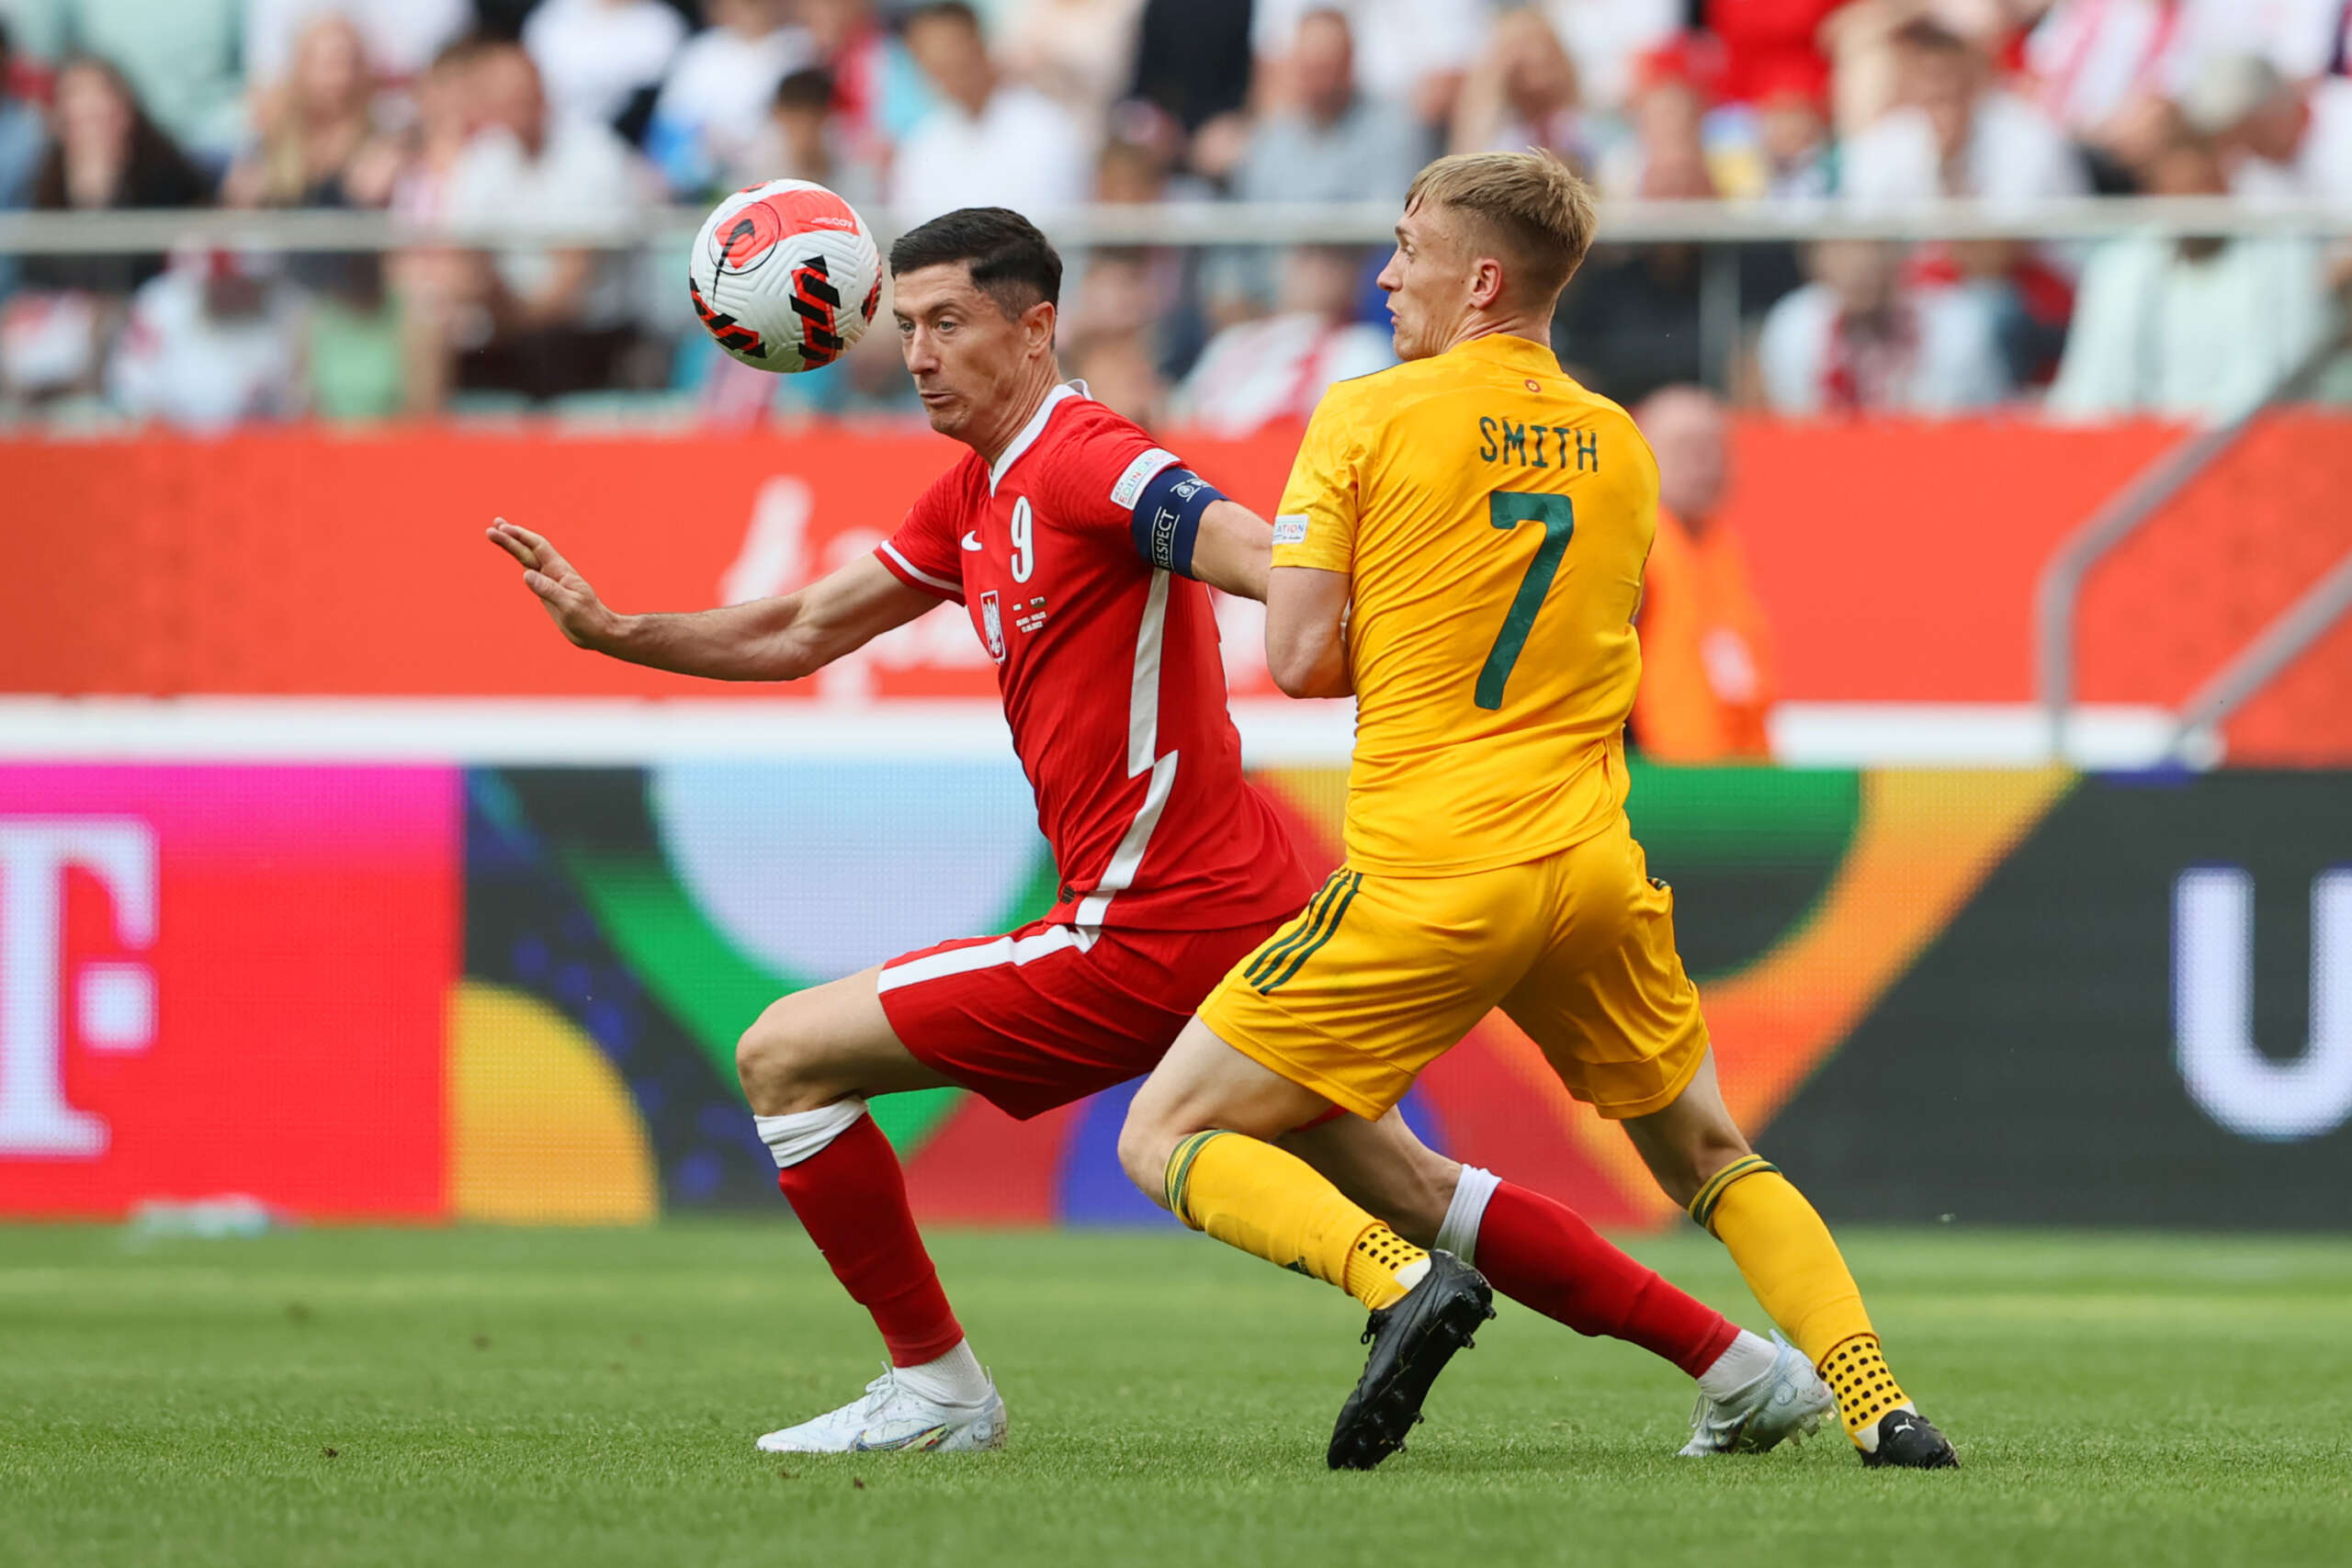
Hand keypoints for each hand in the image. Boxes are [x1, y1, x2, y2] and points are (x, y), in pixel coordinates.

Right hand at [485, 518, 619, 649]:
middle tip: (491, 528)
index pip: (538, 547)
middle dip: (510, 538)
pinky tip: (516, 556)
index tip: (503, 528)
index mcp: (560, 571)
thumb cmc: (589, 619)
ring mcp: (549, 581)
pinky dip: (521, 562)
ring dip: (513, 546)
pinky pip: (531, 573)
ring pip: (527, 559)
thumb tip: (526, 574)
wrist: (598, 632)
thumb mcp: (569, 605)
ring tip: (496, 534)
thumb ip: (548, 590)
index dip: (520, 536)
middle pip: (528, 551)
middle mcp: (553, 573)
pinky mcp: (547, 592)